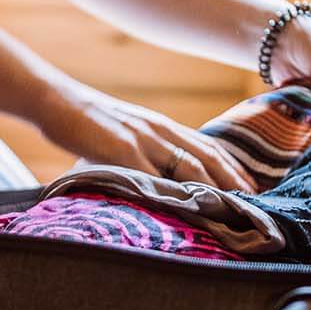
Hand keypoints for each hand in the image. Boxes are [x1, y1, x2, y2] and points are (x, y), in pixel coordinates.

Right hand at [33, 83, 255, 191]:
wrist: (54, 100)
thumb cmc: (85, 122)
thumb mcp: (123, 132)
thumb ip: (142, 151)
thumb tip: (153, 177)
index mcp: (161, 127)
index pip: (206, 146)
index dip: (232, 167)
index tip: (251, 186)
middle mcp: (159, 131)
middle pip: (208, 156)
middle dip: (234, 180)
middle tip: (256, 202)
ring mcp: (142, 139)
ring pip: (189, 166)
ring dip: (215, 189)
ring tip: (234, 208)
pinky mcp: (122, 149)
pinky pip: (153, 175)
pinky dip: (174, 193)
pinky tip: (188, 209)